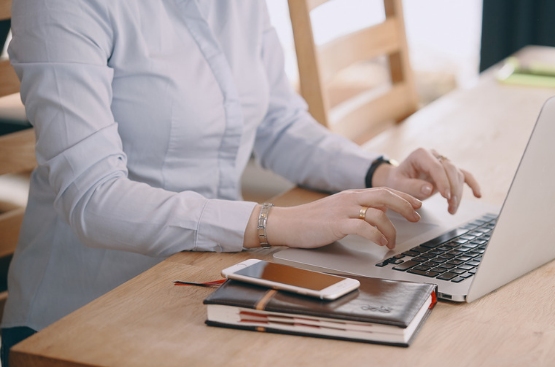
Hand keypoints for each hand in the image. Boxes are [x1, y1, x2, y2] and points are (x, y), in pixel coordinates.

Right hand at [244, 188, 421, 249]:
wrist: (288, 223)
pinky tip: (381, 243)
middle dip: (405, 205)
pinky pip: (364, 227)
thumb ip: (357, 211)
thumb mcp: (338, 211)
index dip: (403, 196)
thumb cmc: (311, 221)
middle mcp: (349, 198)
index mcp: (351, 194)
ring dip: (391, 229)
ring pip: (378, 214)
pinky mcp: (337, 224)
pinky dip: (376, 236)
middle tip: (416, 217)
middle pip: (385, 196)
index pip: (383, 190)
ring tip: (392, 242)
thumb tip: (379, 217)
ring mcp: (343, 210)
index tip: (416, 204)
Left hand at [371, 148, 481, 213]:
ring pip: (457, 175)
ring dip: (458, 193)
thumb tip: (429, 188)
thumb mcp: (399, 185)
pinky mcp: (448, 171)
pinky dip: (472, 184)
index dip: (443, 181)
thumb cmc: (397, 181)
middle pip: (450, 170)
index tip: (445, 196)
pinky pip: (464, 175)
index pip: (437, 167)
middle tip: (450, 205)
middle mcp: (434, 155)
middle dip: (453, 189)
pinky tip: (478, 194)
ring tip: (452, 209)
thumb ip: (412, 186)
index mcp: (420, 155)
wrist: (398, 180)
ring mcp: (442, 162)